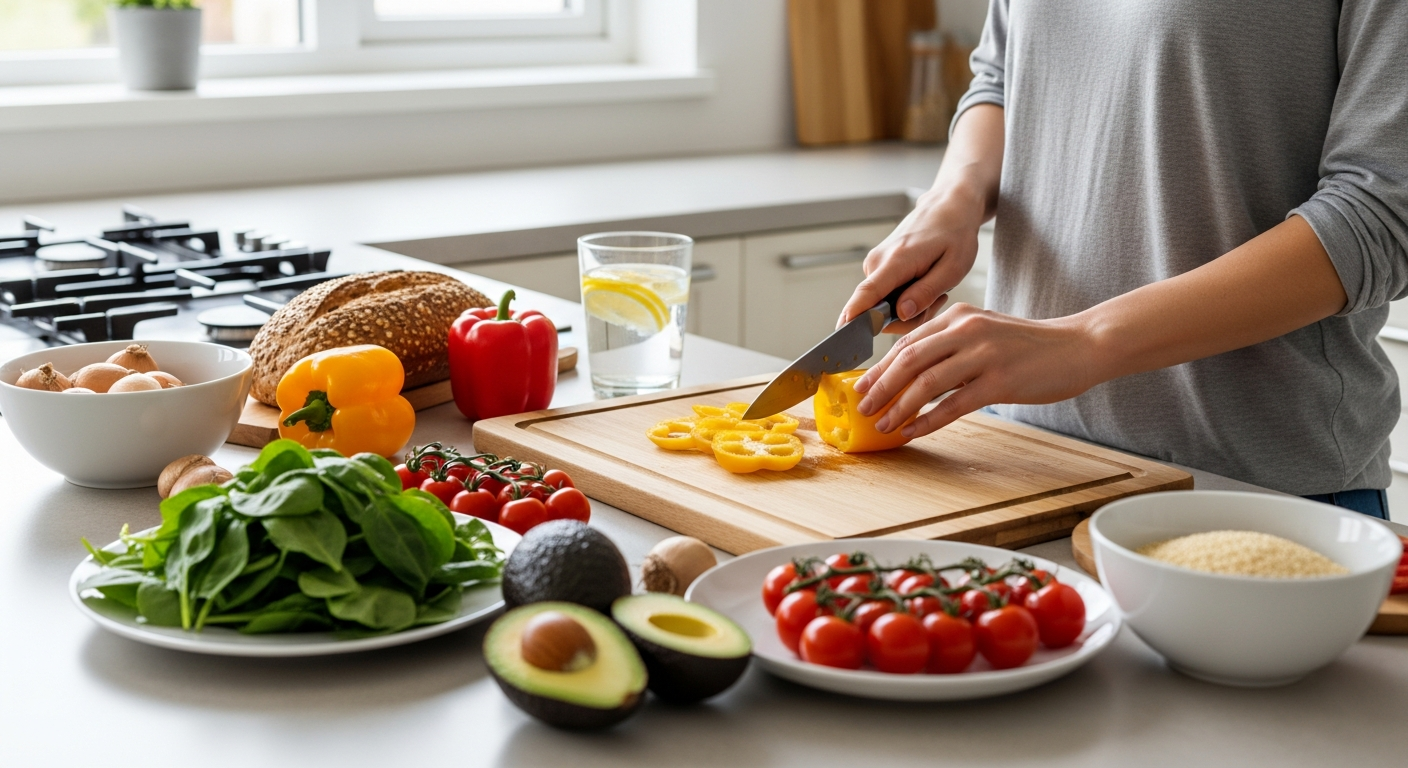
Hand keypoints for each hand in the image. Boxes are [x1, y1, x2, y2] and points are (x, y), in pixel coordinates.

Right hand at [837, 189, 986, 333]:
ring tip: (934, 288)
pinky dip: (906, 298)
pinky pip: (886, 295)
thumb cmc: (954, 234)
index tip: (843, 335)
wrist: (947, 208)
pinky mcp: (877, 267)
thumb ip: (925, 293)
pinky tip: (924, 283)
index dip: (854, 316)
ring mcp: (875, 264)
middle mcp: (877, 263)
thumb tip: (901, 313)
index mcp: (896, 261)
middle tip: (938, 300)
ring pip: (884, 306)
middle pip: (879, 310)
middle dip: (908, 317)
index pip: (866, 294)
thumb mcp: (953, 267)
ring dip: (910, 307)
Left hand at [852, 304, 1101, 437]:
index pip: (906, 342)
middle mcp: (966, 329)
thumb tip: (910, 374)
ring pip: (926, 383)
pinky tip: (913, 432)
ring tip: (883, 424)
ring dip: (899, 407)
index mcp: (958, 316)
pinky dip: (928, 421)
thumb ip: (949, 346)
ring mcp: (983, 354)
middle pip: (908, 360)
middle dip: (880, 387)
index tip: (861, 385)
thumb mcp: (983, 332)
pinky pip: (953, 405)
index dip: (879, 367)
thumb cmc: (1028, 347)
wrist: (1077, 347)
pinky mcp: (1000, 380)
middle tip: (862, 407)